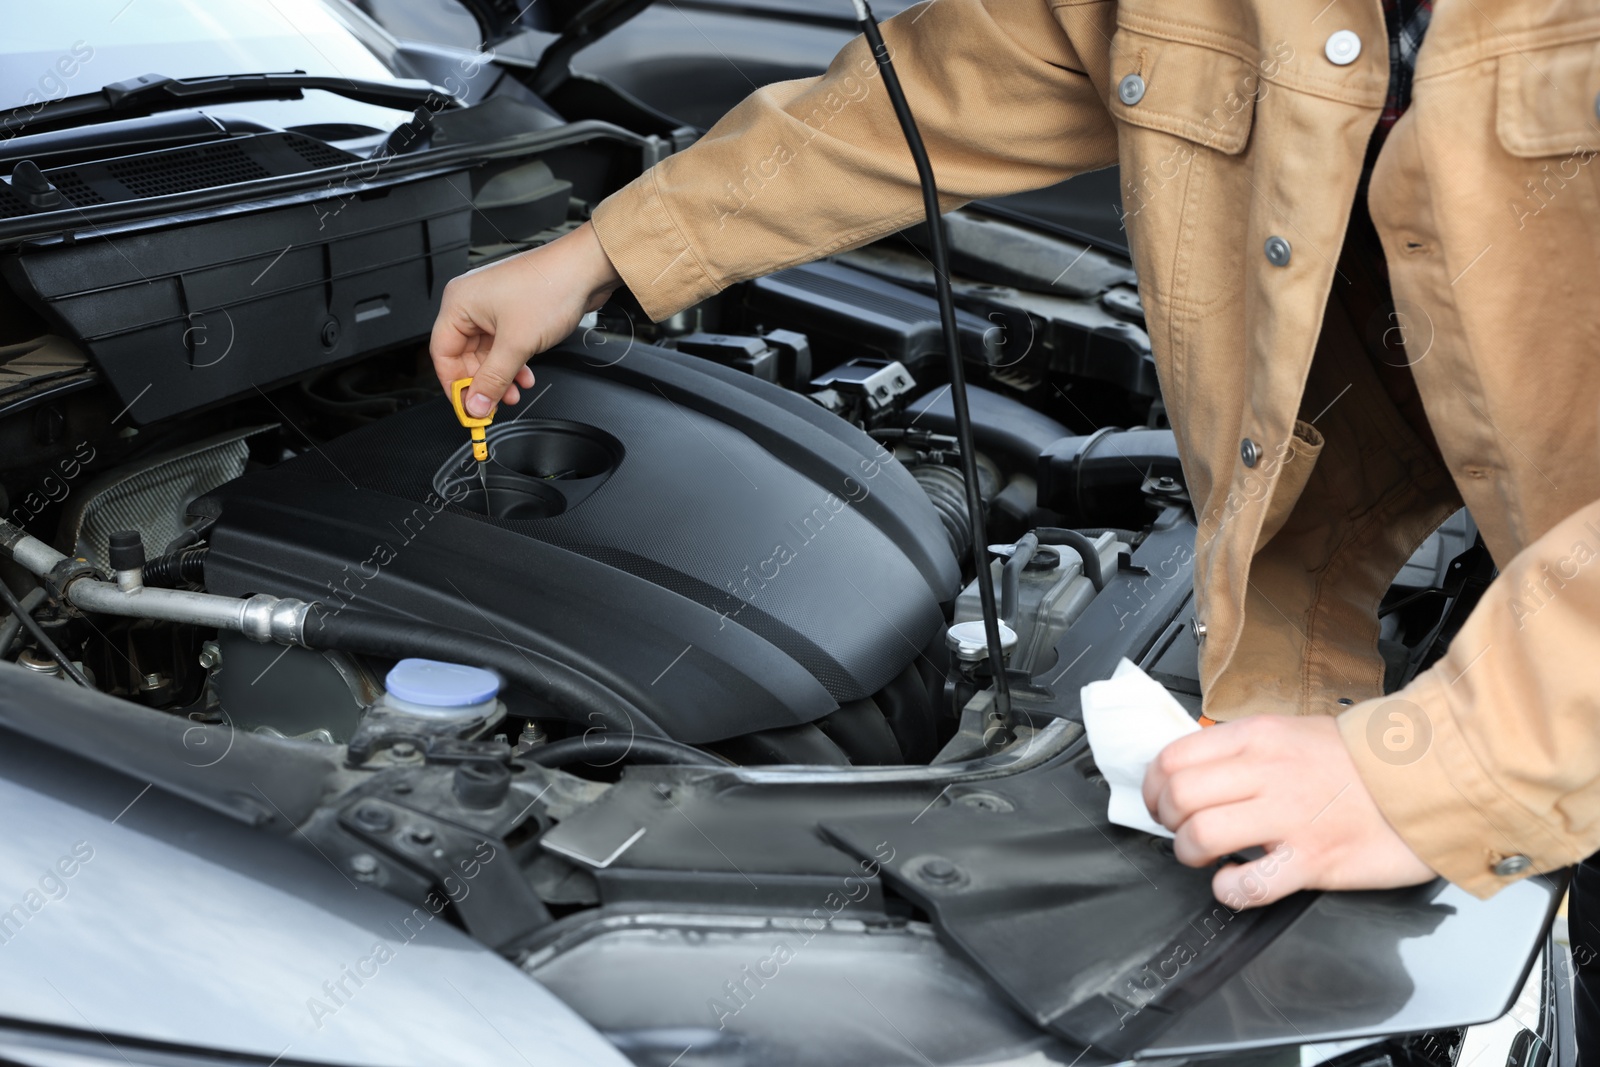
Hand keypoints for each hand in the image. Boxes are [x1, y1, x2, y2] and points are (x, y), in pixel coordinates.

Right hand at [429, 221, 622, 416]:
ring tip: (514, 394)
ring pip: (487, 354)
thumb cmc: (549, 287)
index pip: (442, 353)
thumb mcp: (517, 344)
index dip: (454, 385)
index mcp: (458, 303)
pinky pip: (504, 345)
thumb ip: (494, 379)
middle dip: (482, 383)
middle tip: (493, 406)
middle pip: (464, 356)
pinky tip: (525, 376)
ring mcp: (492, 307)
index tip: (467, 409)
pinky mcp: (513, 312)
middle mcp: (471, 303)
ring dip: (500, 377)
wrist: (585, 268)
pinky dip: (513, 364)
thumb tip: (476, 404)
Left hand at [1142, 715, 1435, 906]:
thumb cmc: (1361, 760)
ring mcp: (1288, 817)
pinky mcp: (1312, 860)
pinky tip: (1235, 883)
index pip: (1172, 757)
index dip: (1152, 785)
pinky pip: (1249, 884)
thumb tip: (1199, 770)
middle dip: (1165, 820)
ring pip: (1200, 836)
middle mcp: (1265, 773)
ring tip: (1204, 857)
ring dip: (1188, 854)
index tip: (1158, 800)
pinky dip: (1228, 890)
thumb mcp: (1291, 731)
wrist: (1428, 778)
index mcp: (1256, 738)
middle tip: (1178, 829)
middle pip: (1177, 796)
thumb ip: (1245, 750)